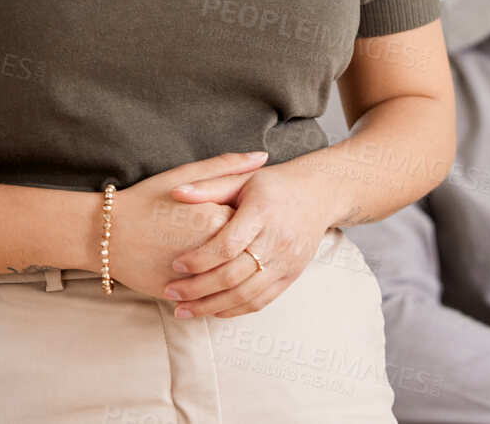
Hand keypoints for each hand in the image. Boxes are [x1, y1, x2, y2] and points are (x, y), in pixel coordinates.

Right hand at [102, 151, 266, 298]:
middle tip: (216, 234)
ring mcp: (198, 276)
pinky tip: (204, 273)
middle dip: (242, 245)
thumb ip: (227, 166)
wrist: (107, 234)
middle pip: (246, 250)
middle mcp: (212, 251)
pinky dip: (212, 287)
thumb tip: (262, 157)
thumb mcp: (186, 176)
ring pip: (230, 277)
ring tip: (212, 255)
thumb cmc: (146, 200)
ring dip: (231, 269)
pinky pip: (210, 295)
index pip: (254, 222)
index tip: (236, 212)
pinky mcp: (184, 295)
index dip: (247, 217)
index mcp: (218, 219)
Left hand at [159, 159, 338, 317]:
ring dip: (211, 306)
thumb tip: (174, 193)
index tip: (175, 265)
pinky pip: (261, 301)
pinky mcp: (292, 275)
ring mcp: (287, 261)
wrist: (320, 194)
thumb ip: (208, 186)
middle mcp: (278, 239)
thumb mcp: (243, 178)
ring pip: (245, 294)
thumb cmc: (274, 184)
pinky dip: (235, 310)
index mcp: (263, 211)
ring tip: (183, 311)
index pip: (227, 245)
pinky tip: (212, 311)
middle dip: (197, 289)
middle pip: (233, 275)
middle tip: (170, 294)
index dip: (200, 259)